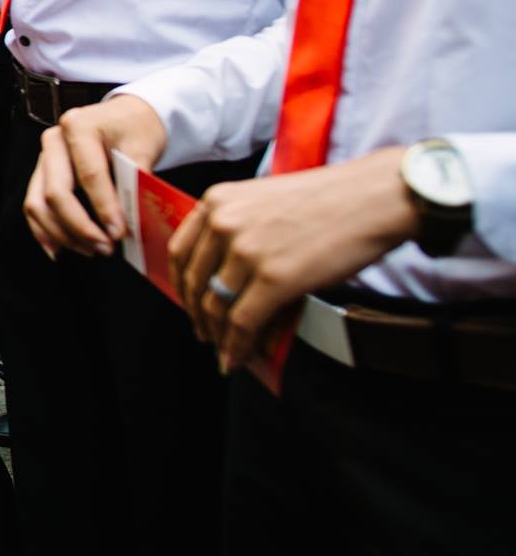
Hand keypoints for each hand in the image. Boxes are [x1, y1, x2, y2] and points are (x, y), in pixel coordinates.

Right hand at [22, 94, 168, 259]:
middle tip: (106, 248)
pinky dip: (44, 232)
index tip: (119, 233)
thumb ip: (135, 182)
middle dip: (80, 226)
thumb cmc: (135, 129)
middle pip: (56, 193)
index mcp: (78, 126)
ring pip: (38, 204)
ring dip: (63, 234)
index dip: (104, 208)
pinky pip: (34, 206)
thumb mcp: (143, 148)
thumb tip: (130, 221)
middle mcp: (53, 141)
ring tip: (91, 250)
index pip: (89, 175)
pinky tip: (59, 251)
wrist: (125, 117)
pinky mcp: (41, 174)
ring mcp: (43, 158)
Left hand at [169, 146, 414, 365]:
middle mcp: (223, 224)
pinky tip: (236, 358)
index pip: (181, 251)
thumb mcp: (263, 201)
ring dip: (218, 336)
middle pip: (195, 282)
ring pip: (216, 306)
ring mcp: (246, 252)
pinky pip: (243, 322)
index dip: (181, 284)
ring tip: (224, 351)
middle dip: (198, 314)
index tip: (187, 302)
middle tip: (204, 333)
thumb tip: (225, 276)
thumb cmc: (329, 198)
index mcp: (217, 202)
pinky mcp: (274, 279)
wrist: (373, 197)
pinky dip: (236, 346)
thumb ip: (237, 229)